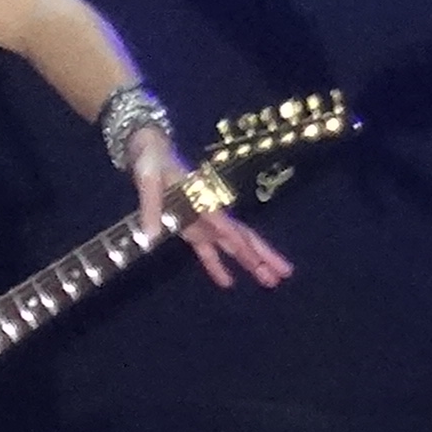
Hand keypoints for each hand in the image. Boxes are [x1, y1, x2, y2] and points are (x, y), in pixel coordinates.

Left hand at [136, 135, 294, 288]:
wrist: (149, 149)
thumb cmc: (151, 160)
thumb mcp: (147, 178)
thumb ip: (150, 207)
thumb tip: (151, 238)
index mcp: (201, 197)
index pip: (222, 222)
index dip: (236, 238)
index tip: (253, 255)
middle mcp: (208, 211)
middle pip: (240, 235)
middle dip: (261, 254)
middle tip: (284, 273)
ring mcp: (202, 221)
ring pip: (232, 244)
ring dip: (251, 262)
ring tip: (271, 282)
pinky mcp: (191, 227)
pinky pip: (208, 249)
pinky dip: (216, 266)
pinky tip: (228, 283)